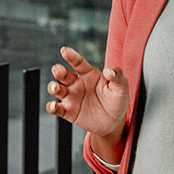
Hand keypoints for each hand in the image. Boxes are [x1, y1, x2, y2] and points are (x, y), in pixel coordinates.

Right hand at [46, 46, 128, 163]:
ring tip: (55, 87)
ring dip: (53, 87)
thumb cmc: (117, 100)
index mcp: (89, 74)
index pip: (78, 63)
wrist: (114, 122)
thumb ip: (117, 76)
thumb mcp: (121, 88)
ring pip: (57, 90)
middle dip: (59, 71)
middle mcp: (77, 83)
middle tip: (57, 69)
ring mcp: (71, 97)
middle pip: (64, 75)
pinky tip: (53, 106)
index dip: (71, 56)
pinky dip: (51, 107)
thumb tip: (109, 70)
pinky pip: (57, 109)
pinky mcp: (68, 112)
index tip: (64, 51)